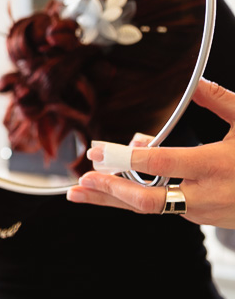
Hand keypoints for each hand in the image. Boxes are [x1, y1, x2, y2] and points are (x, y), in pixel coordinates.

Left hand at [66, 79, 234, 227]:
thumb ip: (220, 101)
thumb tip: (193, 82)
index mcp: (216, 165)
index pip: (161, 164)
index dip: (125, 158)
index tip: (98, 150)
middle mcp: (206, 193)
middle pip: (148, 201)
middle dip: (110, 191)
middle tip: (80, 180)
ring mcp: (202, 210)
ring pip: (149, 207)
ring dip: (113, 199)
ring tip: (78, 191)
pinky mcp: (200, 217)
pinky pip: (160, 206)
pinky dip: (133, 196)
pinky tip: (109, 184)